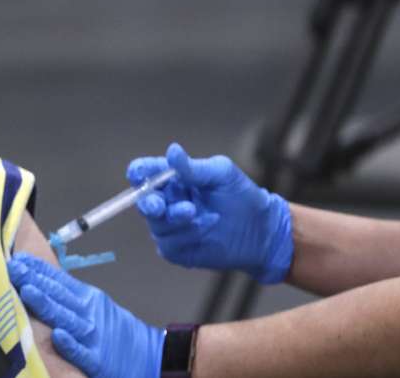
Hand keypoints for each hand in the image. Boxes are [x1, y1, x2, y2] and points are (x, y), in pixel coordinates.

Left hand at [8, 253, 162, 377]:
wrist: (149, 354)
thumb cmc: (116, 330)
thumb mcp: (96, 305)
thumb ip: (71, 295)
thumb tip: (40, 280)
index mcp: (87, 298)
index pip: (59, 280)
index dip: (38, 269)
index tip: (18, 258)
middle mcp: (89, 313)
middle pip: (59, 295)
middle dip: (35, 280)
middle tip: (14, 268)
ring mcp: (93, 336)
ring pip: (67, 318)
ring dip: (47, 304)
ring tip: (27, 290)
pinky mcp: (98, 360)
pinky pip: (82, 352)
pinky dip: (70, 344)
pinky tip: (57, 336)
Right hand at [129, 143, 292, 282]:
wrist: (261, 230)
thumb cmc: (242, 196)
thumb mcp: (221, 174)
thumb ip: (194, 167)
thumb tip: (172, 150)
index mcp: (172, 179)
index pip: (144, 173)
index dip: (138, 172)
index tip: (140, 174)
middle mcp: (166, 202)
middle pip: (142, 201)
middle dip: (148, 202)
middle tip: (159, 205)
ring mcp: (169, 227)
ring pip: (156, 224)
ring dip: (175, 219)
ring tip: (197, 214)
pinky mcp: (177, 250)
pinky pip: (168, 244)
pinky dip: (186, 235)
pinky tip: (205, 228)